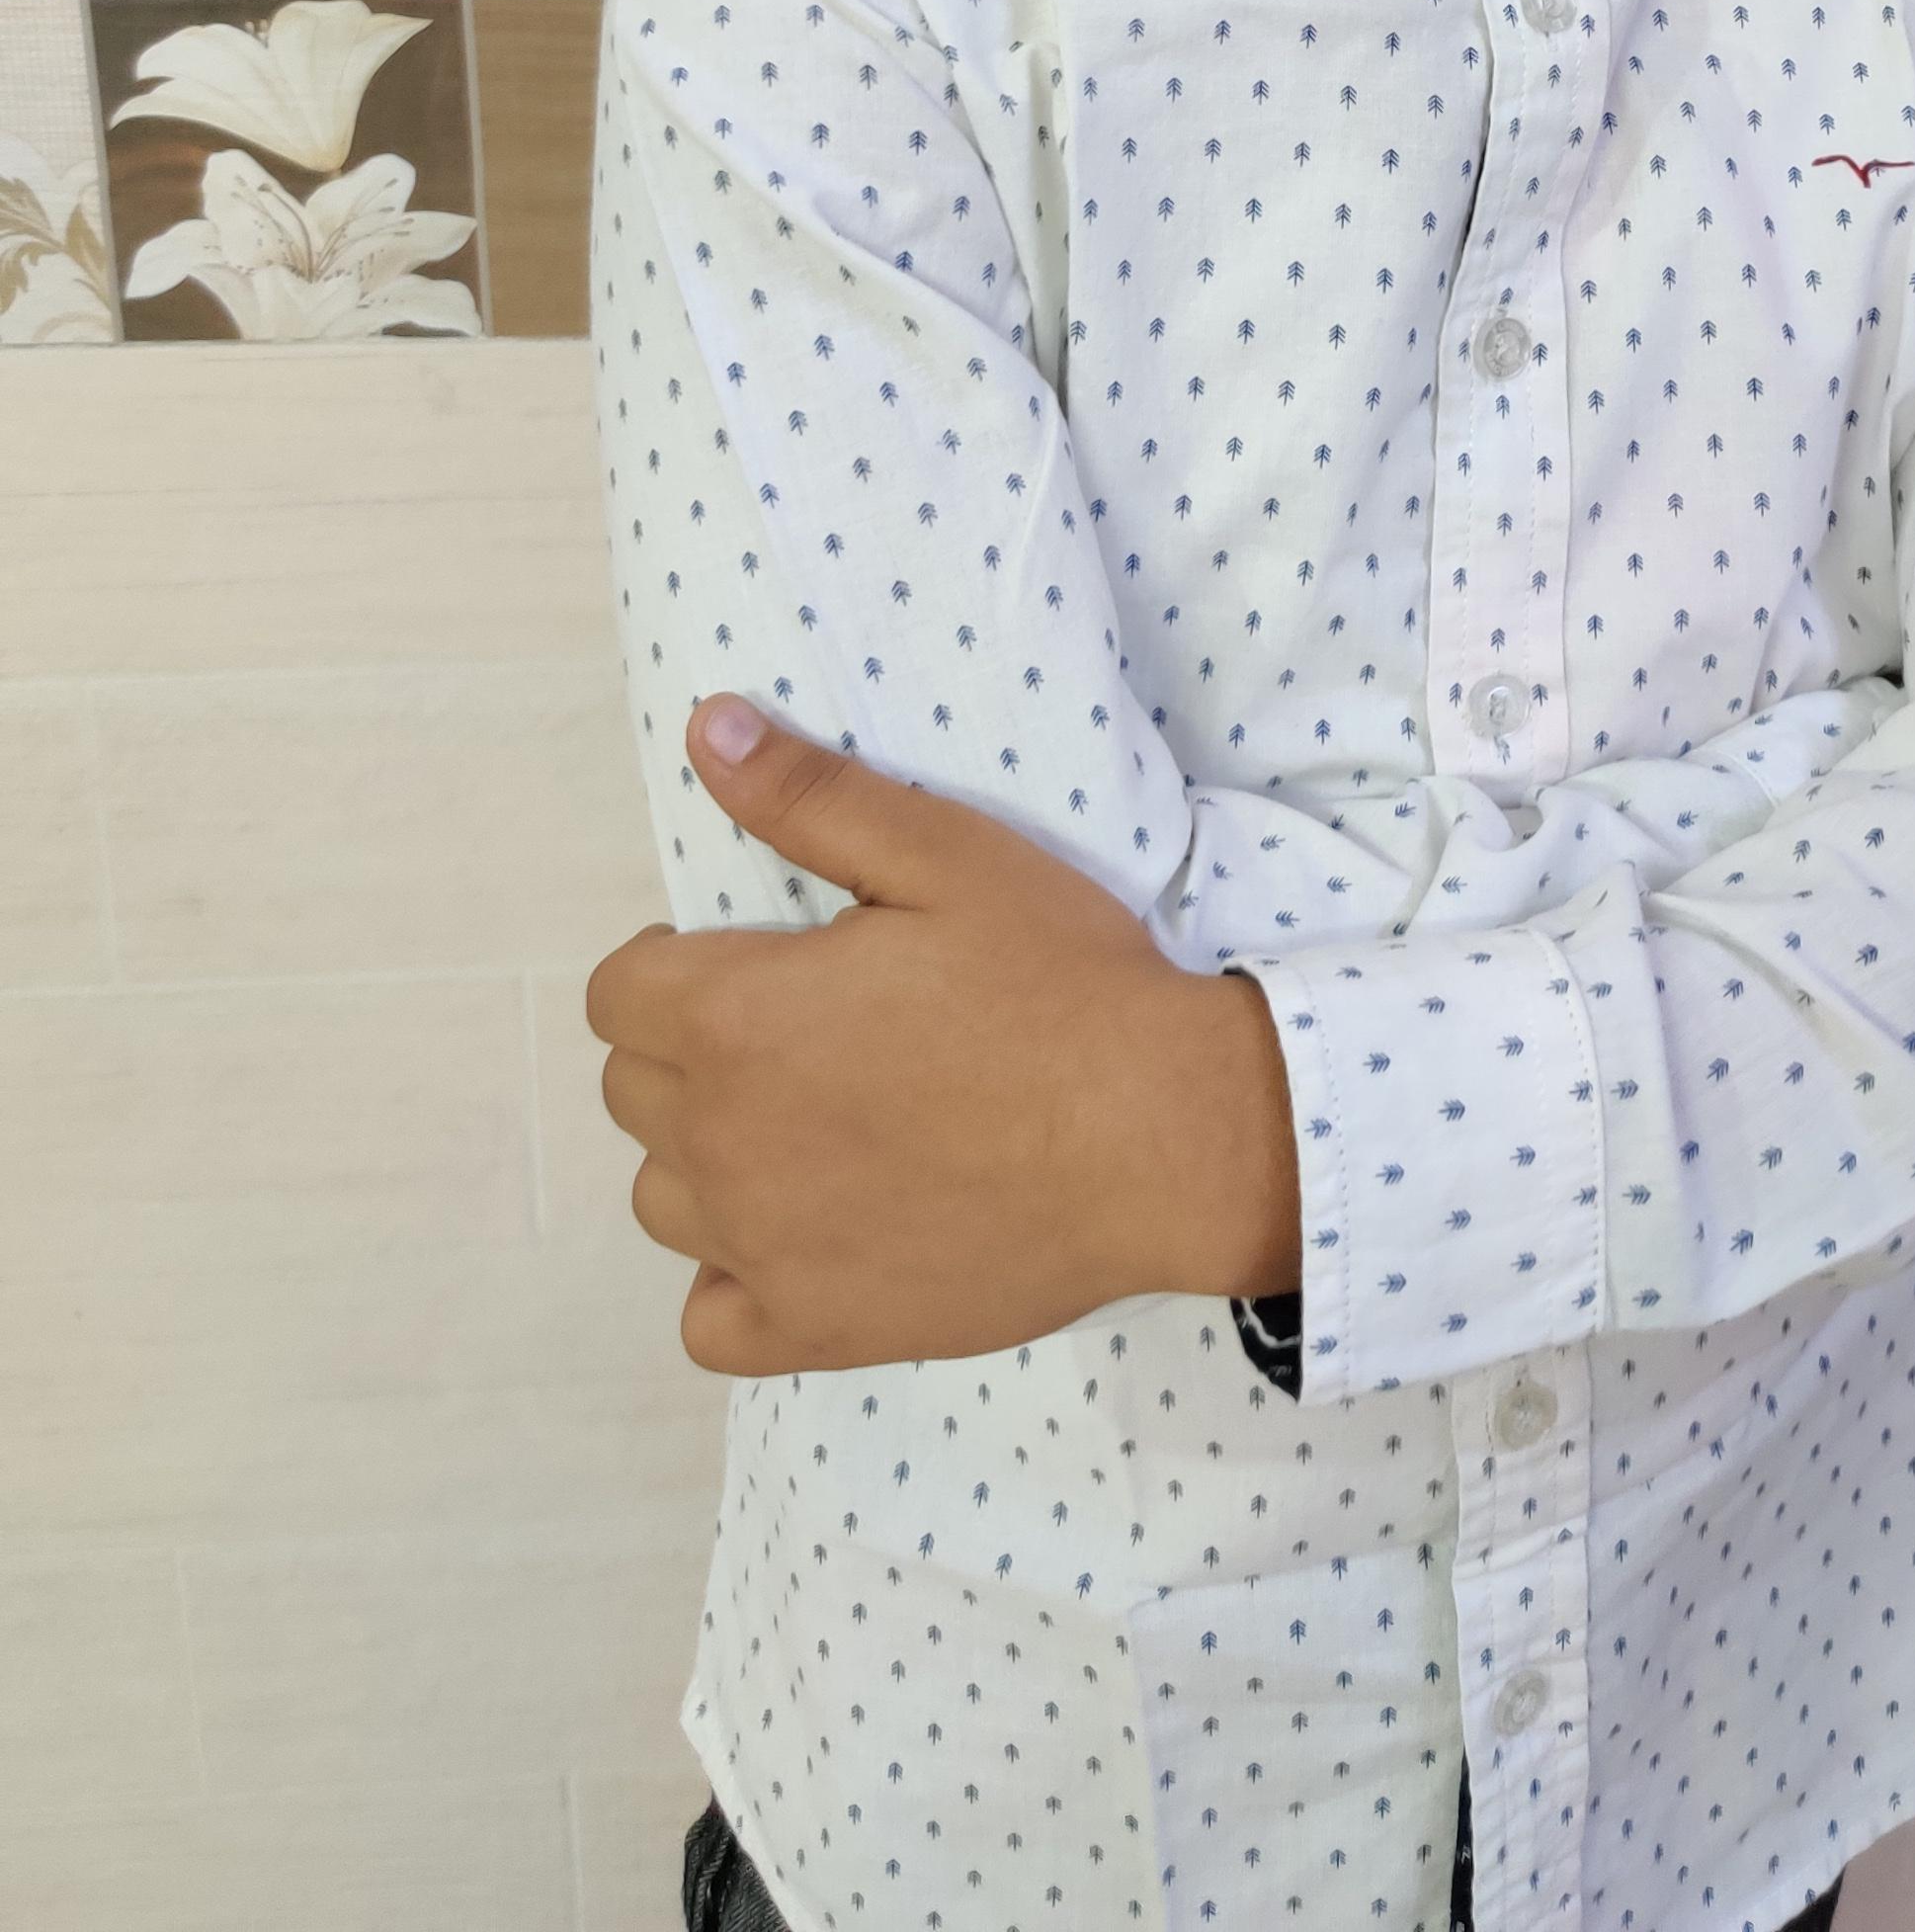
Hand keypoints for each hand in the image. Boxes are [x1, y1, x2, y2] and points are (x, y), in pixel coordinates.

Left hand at [585, 697, 1300, 1377]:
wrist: (1158, 1134)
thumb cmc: (1058, 982)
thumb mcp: (943, 855)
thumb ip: (808, 796)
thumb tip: (707, 726)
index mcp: (735, 1017)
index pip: (617, 993)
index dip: (675, 965)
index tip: (757, 963)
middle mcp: (720, 1141)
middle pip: (633, 1091)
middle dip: (692, 1051)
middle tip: (806, 1033)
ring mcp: (761, 1247)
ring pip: (665, 1199)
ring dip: (713, 1158)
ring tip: (816, 1127)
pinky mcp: (814, 1328)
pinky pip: (709, 1321)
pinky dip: (738, 1278)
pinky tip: (810, 1232)